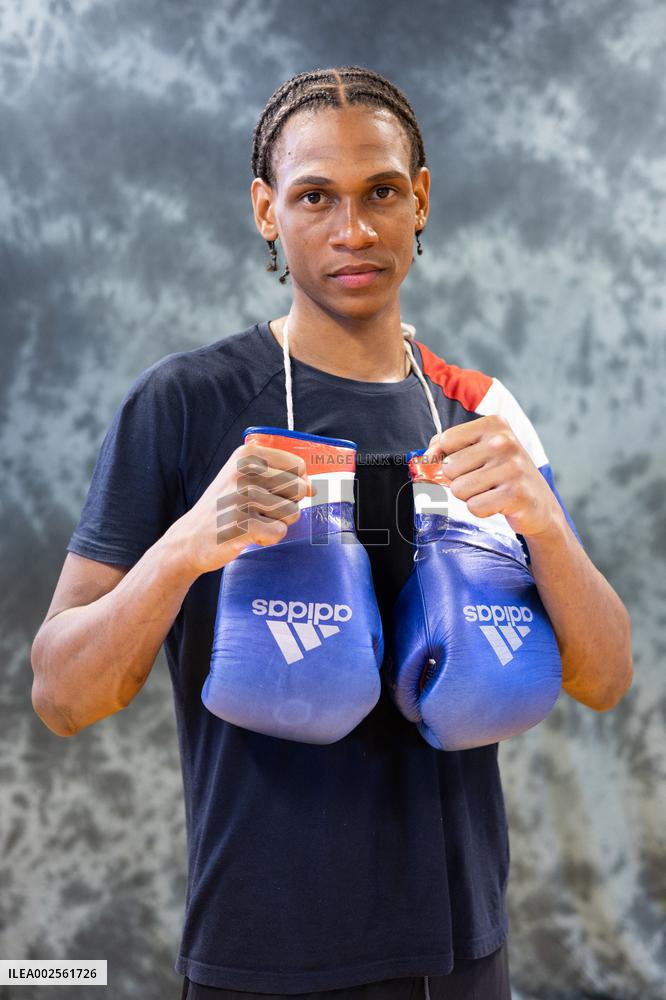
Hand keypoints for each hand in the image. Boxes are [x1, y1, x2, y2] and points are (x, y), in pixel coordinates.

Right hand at [167, 441, 314, 577]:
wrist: (190, 539)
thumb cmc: (224, 508)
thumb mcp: (244, 478)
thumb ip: (279, 475)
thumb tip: (313, 487)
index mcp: (247, 455)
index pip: (298, 466)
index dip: (294, 484)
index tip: (273, 492)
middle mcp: (244, 472)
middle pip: (299, 490)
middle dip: (287, 505)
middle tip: (260, 510)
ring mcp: (242, 498)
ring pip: (292, 513)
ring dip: (277, 522)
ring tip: (251, 521)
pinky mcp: (242, 524)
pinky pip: (279, 532)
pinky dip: (267, 538)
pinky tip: (247, 534)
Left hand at [423, 415, 561, 537]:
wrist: (538, 503)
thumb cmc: (502, 474)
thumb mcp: (478, 450)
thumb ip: (446, 447)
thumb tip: (427, 456)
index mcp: (493, 424)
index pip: (445, 440)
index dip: (448, 458)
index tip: (468, 463)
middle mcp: (504, 441)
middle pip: (449, 467)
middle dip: (460, 480)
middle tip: (484, 481)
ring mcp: (512, 467)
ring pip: (459, 489)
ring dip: (470, 496)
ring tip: (491, 491)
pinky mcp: (515, 493)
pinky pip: (474, 506)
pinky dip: (482, 510)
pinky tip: (498, 503)